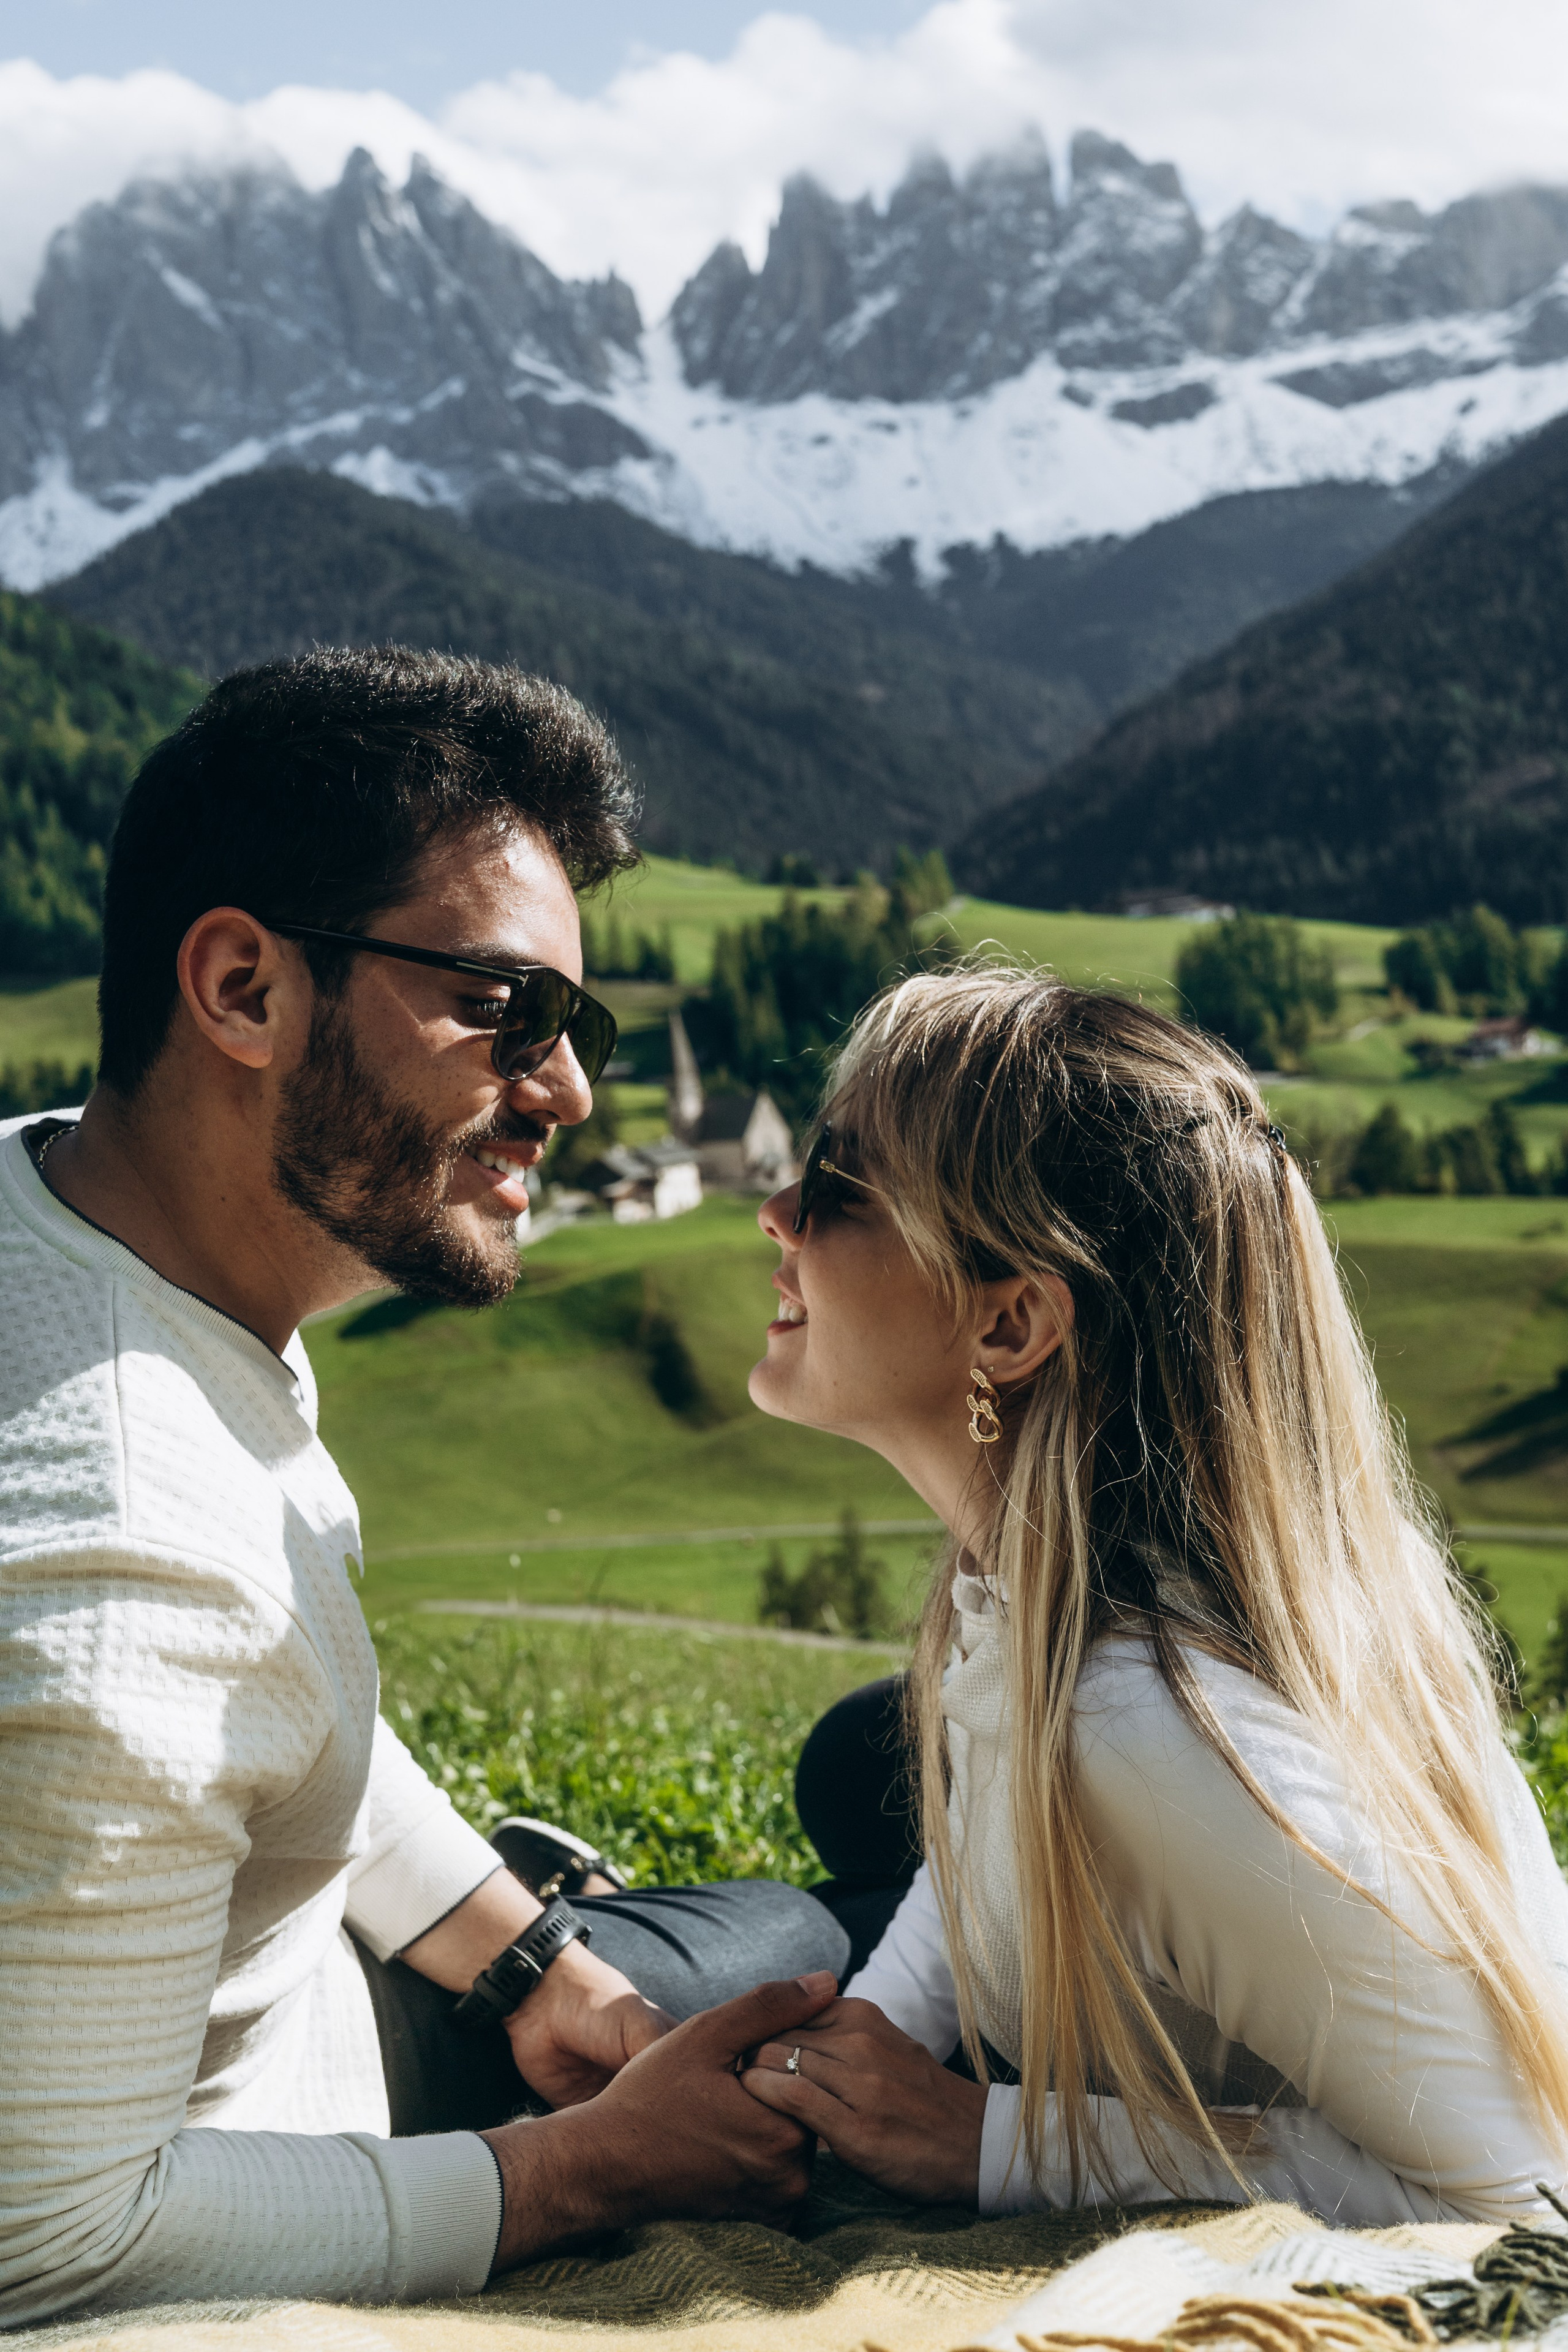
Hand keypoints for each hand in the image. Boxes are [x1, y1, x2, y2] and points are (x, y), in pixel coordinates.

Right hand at [483, 1971, 839, 2268]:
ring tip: (718, 2107)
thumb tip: (830, 1983)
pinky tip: (723, 2134)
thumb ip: (772, 2006)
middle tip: (723, 2082)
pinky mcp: (762, 2215)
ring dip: (768, 2114)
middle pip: (804, 2107)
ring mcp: (777, 2202)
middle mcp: (791, 2178)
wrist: (607, 2163)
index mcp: (785, 2132)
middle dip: (774, 2085)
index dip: (774, 2052)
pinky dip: (761, 2146)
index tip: (733, 2058)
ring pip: (794, 2135)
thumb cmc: (650, 2095)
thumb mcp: (707, 2035)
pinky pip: (781, 2168)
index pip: (809, 2073)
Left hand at [741, 1995, 986, 2204]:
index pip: (787, 2009)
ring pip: (777, 2059)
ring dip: (749, 2075)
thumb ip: (841, 2029)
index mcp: (864, 2015)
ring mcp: (859, 2084)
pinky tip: (752, 2106)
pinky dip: (763, 2097)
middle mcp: (860, 2041)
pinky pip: (791, 2097)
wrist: (974, 2144)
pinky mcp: (855, 2128)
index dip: (758, 2030)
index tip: (741, 2050)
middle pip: (776, 2033)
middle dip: (746, 2051)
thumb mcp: (885, 2043)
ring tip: (732, 2094)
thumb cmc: (921, 2097)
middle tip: (725, 2075)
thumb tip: (787, 2023)